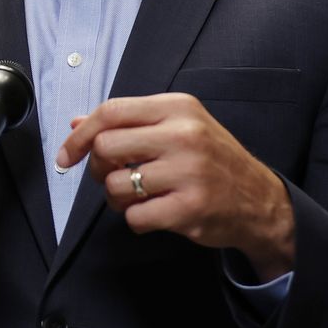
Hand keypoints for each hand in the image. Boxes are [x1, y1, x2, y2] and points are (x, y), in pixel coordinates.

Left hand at [56, 94, 295, 278]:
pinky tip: (156, 213)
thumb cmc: (212, 162)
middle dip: (98, 168)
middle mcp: (184, 134)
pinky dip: (136, 219)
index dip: (80, 135)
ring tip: (137, 198)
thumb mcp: (178, 128)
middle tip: (111, 178)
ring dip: (116, 198)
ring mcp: (188, 172)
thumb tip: (76, 123)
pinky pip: (135, 216)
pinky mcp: (190, 208)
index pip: (111, 111)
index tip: (67, 156)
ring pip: (116, 185)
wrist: (260, 201)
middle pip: (106, 147)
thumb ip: (130, 123)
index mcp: (178, 108)